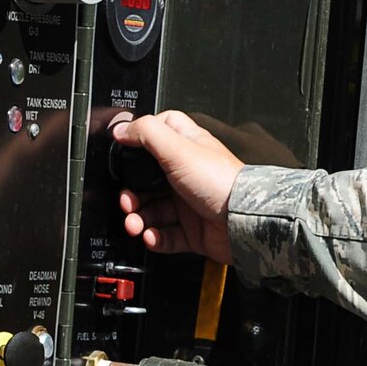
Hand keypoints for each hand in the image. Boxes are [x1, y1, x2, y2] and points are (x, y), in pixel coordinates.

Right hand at [110, 110, 244, 263]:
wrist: (245, 222)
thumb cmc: (222, 182)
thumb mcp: (179, 149)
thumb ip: (148, 134)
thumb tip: (122, 128)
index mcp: (186, 149)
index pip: (159, 134)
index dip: (140, 139)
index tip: (122, 151)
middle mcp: (187, 175)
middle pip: (147, 180)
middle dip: (131, 193)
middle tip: (127, 200)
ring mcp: (189, 203)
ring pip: (153, 210)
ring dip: (138, 218)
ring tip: (135, 224)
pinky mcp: (193, 230)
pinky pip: (165, 235)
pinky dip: (155, 237)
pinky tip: (152, 236)